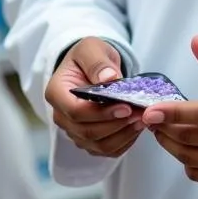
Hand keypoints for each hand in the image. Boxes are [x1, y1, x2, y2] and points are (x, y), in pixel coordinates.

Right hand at [44, 38, 144, 158]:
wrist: (91, 66)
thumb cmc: (89, 56)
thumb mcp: (91, 48)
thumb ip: (98, 62)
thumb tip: (109, 78)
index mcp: (56, 93)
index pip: (75, 112)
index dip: (101, 113)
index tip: (125, 106)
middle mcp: (61, 116)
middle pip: (87, 131)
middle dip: (116, 124)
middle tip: (140, 114)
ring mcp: (74, 131)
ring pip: (98, 145)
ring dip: (122, 135)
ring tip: (141, 120)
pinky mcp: (88, 140)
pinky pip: (106, 150)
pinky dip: (123, 142)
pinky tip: (136, 128)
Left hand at [143, 36, 197, 189]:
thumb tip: (196, 43)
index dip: (176, 113)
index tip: (152, 110)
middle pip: (194, 138)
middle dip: (165, 127)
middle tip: (152, 117)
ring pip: (193, 158)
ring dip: (170, 145)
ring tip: (162, 130)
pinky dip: (186, 161)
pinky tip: (185, 146)